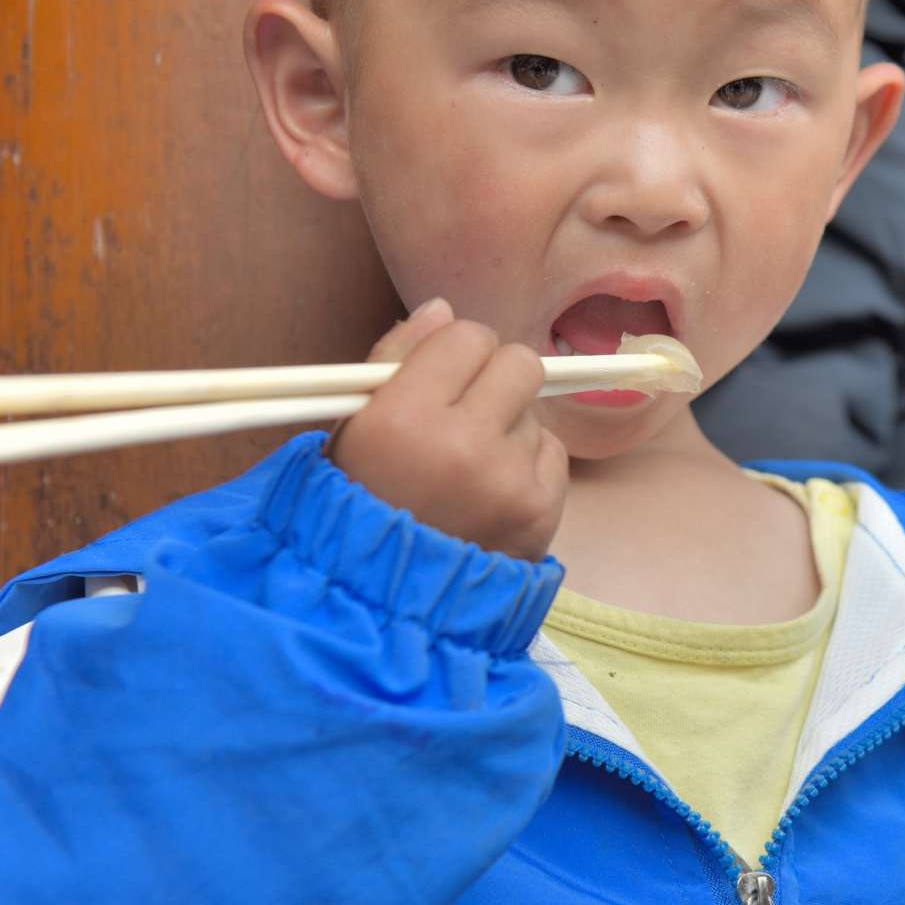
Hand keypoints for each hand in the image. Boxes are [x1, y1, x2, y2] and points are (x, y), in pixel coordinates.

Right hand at [331, 298, 568, 560]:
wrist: (385, 595)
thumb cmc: (360, 500)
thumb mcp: (352, 427)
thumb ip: (394, 360)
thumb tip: (445, 309)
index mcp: (402, 417)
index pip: (467, 337)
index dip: (457, 352)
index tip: (443, 376)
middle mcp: (462, 444)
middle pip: (520, 363)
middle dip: (496, 378)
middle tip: (468, 410)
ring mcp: (509, 481)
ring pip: (535, 411)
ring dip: (508, 427)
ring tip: (469, 468)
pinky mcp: (541, 511)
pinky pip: (553, 453)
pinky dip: (528, 464)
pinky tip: (492, 490)